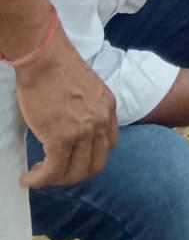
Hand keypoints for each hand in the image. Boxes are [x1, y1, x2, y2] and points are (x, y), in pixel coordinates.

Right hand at [16, 29, 118, 187]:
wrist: (44, 59)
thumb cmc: (57, 69)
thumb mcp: (87, 90)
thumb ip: (87, 110)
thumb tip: (72, 129)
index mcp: (109, 108)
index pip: (108, 145)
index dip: (89, 157)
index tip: (72, 159)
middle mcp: (101, 122)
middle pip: (95, 164)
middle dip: (74, 175)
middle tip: (54, 172)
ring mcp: (83, 131)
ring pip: (75, 173)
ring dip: (55, 180)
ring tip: (39, 176)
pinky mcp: (61, 138)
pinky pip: (53, 171)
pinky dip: (40, 180)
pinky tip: (29, 178)